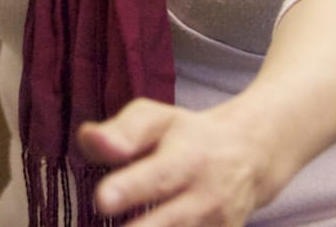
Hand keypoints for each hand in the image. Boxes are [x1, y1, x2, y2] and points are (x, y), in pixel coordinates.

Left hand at [78, 97, 286, 226]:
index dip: (130, 190)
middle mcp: (205, 199)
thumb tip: (88, 138)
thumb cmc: (186, 138)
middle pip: (169, 224)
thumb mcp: (157, 120)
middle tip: (108, 217)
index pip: (159, 176)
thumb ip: (123, 131)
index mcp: (188, 159)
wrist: (247, 159)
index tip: (103, 200)